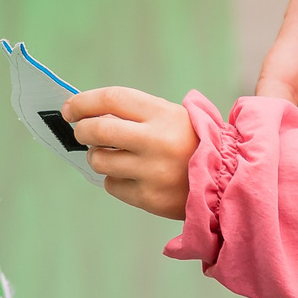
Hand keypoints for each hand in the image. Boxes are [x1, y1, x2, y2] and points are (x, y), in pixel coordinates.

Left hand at [62, 86, 198, 218]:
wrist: (227, 180)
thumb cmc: (192, 142)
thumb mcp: (173, 116)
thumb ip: (135, 113)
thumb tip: (87, 112)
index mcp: (163, 114)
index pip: (112, 99)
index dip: (84, 102)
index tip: (70, 108)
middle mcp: (156, 141)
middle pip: (97, 130)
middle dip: (81, 130)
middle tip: (80, 131)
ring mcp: (152, 172)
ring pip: (100, 160)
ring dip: (98, 156)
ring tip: (113, 155)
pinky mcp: (149, 198)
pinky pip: (112, 185)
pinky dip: (115, 179)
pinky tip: (132, 175)